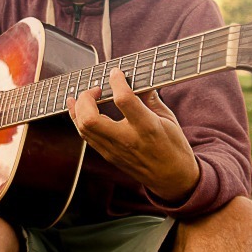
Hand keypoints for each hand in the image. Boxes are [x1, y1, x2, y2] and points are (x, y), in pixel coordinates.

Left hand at [66, 68, 199, 202]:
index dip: (117, 82)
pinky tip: (78, 108)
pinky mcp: (108, 155)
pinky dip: (78, 120)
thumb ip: (150, 98)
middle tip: (96, 88)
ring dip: (78, 108)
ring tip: (83, 95)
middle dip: (86, 99)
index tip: (116, 73)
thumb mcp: (168, 118)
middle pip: (91, 119)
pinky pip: (86, 136)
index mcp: (147, 127)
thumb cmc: (173, 146)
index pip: (124, 100)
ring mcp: (114, 150)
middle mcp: (127, 140)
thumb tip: (138, 79)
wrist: (172, 178)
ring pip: (83, 128)